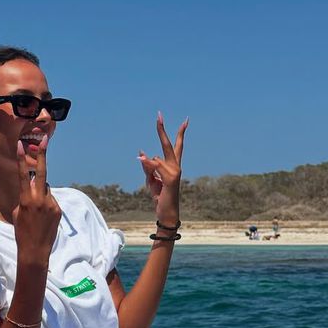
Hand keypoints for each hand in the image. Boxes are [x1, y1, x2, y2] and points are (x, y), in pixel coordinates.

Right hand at [12, 137, 60, 261]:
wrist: (35, 250)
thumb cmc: (21, 232)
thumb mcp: (17, 213)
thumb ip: (25, 198)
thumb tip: (33, 188)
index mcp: (26, 200)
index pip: (24, 174)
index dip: (22, 159)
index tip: (21, 144)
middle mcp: (40, 199)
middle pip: (42, 171)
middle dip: (42, 154)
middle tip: (44, 139)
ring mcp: (51, 204)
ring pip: (46, 190)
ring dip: (41, 194)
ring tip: (36, 212)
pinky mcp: (58, 210)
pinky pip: (51, 200)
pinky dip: (46, 204)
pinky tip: (43, 218)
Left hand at [137, 113, 187, 227]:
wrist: (166, 212)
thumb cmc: (160, 196)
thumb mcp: (150, 180)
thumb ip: (147, 167)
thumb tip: (142, 153)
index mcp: (173, 165)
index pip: (177, 146)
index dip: (180, 133)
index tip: (186, 121)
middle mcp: (176, 166)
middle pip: (169, 145)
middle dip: (162, 130)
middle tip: (158, 115)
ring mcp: (175, 172)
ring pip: (154, 161)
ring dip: (148, 172)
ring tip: (155, 186)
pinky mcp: (171, 178)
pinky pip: (155, 167)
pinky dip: (148, 168)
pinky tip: (149, 172)